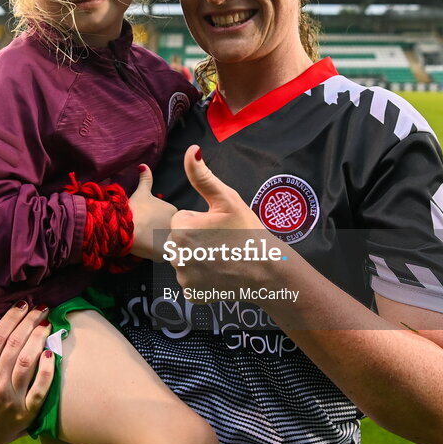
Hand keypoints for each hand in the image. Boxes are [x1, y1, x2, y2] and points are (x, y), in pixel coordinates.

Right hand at [0, 302, 54, 443]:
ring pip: (27, 362)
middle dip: (29, 323)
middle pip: (14, 346)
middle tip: (41, 307)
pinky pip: (40, 389)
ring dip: (39, 339)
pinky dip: (47, 371)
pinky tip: (51, 354)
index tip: (23, 304)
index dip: (11, 318)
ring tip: (47, 323)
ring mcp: (12, 399)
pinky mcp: (28, 412)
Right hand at [128, 164, 176, 260]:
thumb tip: (143, 165)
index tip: (147, 223)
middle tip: (145, 233)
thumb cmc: (132, 209)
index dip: (157, 222)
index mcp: (174, 211)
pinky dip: (155, 254)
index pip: (170, 219)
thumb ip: (146, 179)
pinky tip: (145, 250)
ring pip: (167, 244)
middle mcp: (177, 225)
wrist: (123, 226)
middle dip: (160, 233)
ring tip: (145, 242)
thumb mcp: (141, 193)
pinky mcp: (165, 253)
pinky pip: (162, 255)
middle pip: (170, 231)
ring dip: (159, 244)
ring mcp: (172, 240)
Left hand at [169, 145, 269, 292]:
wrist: (267, 270)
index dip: (202, 221)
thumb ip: (202, 175)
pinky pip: (191, 279)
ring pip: (185, 259)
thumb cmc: (248, 231)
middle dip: (197, 239)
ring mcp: (183, 277)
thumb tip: (191, 150)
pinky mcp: (191, 294)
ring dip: (199, 258)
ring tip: (223, 257)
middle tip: (222, 242)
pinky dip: (203, 277)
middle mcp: (175, 254)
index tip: (220, 227)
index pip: (183, 219)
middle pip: (181, 240)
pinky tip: (220, 274)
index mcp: (180, 228)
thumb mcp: (227, 199)